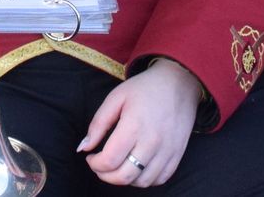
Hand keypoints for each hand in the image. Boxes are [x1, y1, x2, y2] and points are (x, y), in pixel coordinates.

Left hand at [79, 59, 202, 186]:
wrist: (180, 81)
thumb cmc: (145, 88)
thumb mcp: (116, 97)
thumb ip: (98, 124)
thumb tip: (83, 148)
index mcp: (133, 126)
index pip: (109, 161)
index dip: (95, 164)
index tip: (91, 157)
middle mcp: (152, 142)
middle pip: (124, 176)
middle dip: (106, 176)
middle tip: (101, 165)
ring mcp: (167, 150)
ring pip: (142, 182)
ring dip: (125, 179)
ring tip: (119, 166)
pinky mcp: (177, 154)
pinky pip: (160, 179)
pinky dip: (146, 179)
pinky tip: (138, 167)